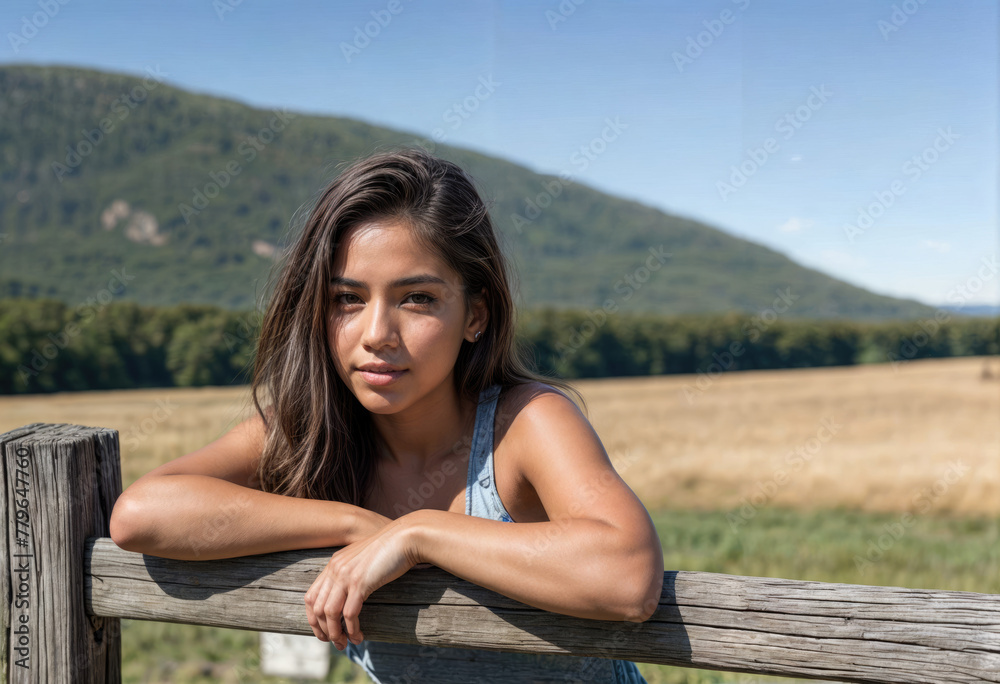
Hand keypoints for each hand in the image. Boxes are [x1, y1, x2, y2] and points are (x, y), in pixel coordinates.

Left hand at [304, 517, 418, 649]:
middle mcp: (335, 569)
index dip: (313, 619)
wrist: (405, 537)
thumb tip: (350, 596)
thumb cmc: (390, 549)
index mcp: (333, 564)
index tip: (324, 632)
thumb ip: (353, 573)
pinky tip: (359, 636)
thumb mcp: (364, 560)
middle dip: (324, 631)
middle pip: (317, 608)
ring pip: (330, 614)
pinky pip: (349, 613)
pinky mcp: (360, 583)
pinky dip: (352, 629)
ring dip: (336, 633)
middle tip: (336, 643)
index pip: (310, 597)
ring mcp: (346, 575)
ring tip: (346, 643)